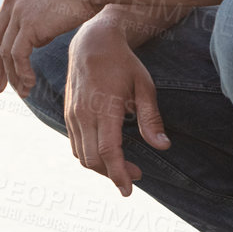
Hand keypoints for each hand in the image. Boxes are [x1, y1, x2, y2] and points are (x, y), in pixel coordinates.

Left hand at [0, 0, 106, 96]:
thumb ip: (43, 14)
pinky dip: (22, 72)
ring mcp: (18, 11)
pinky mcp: (29, 24)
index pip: (0, 26)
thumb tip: (39, 36)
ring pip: (5, 52)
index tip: (3, 67)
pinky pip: (18, 56)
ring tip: (24, 92)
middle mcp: (12, 0)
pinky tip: (30, 83)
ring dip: (12, 76)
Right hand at [65, 24, 169, 195]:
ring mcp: (73, 114)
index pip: (108, 151)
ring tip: (124, 166)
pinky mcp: (68, 114)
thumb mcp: (144, 86)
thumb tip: (163, 146)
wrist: (92, 41)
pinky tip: (107, 153)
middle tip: (137, 175)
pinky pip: (75, 145)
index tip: (129, 190)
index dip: (119, 174)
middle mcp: (84, 114)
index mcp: (105, 108)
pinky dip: (90, 156)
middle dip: (114, 174)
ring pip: (82, 155)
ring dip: (101, 167)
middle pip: (93, 159)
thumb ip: (151, 119)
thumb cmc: (123, 62)